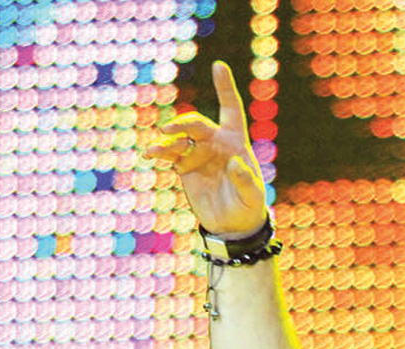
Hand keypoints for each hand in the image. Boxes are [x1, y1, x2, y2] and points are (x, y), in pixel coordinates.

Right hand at [144, 60, 266, 236]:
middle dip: (184, 124)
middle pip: (198, 124)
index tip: (218, 66)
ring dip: (169, 141)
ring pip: (181, 138)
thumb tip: (233, 163)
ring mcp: (199, 153)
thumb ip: (245, 179)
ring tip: (157, 150)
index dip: (225, 88)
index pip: (231, 109)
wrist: (232, 226)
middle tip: (171, 131)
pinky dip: (161, 152)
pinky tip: (151, 154)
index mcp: (235, 142)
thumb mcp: (253, 197)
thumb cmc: (248, 207)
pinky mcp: (186, 167)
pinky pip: (171, 154)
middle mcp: (215, 142)